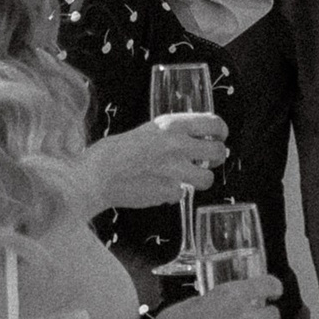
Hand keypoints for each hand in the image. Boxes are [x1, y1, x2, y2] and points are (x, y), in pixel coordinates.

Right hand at [83, 117, 228, 206]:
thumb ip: (170, 135)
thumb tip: (188, 142)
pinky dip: (173, 193)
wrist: (96, 176)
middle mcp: (178, 145)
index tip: (220, 137)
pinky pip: (182, 194)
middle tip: (208, 161)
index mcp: (172, 125)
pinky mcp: (170, 192)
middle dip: (216, 158)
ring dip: (200, 179)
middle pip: (218, 152)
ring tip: (188, 178)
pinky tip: (158, 188)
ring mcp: (176, 170)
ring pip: (208, 178)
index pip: (213, 124)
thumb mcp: (146, 131)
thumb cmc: (114, 152)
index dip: (221, 132)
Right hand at [126, 274, 278, 318]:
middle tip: (256, 318)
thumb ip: (218, 302)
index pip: (270, 285)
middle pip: (273, 316)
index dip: (274, 288)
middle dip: (267, 316)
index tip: (273, 292)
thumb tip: (228, 303)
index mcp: (231, 296)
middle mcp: (243, 318)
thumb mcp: (194, 302)